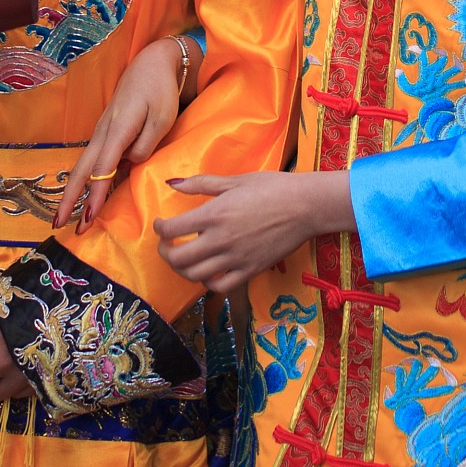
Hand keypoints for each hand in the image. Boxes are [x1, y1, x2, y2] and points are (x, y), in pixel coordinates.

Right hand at [57, 36, 188, 231]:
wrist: (151, 64)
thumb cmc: (160, 91)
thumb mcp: (162, 120)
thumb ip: (146, 146)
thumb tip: (129, 165)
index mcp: (118, 130)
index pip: (104, 170)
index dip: (95, 196)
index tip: (88, 218)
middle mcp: (103, 133)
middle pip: (81, 171)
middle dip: (69, 199)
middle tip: (60, 226)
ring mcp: (101, 132)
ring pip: (82, 166)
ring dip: (72, 192)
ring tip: (65, 217)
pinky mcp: (104, 132)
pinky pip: (91, 160)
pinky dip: (82, 180)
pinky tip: (82, 196)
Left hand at [156, 171, 353, 294]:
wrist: (306, 206)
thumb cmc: (272, 187)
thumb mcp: (235, 180)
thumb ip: (201, 183)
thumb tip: (172, 184)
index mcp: (215, 214)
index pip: (172, 229)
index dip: (159, 228)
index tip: (160, 224)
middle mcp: (221, 240)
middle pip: (178, 258)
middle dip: (165, 252)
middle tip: (167, 244)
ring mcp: (236, 258)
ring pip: (195, 275)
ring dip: (182, 268)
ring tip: (184, 258)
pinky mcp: (250, 270)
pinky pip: (220, 286)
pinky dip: (208, 283)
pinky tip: (208, 271)